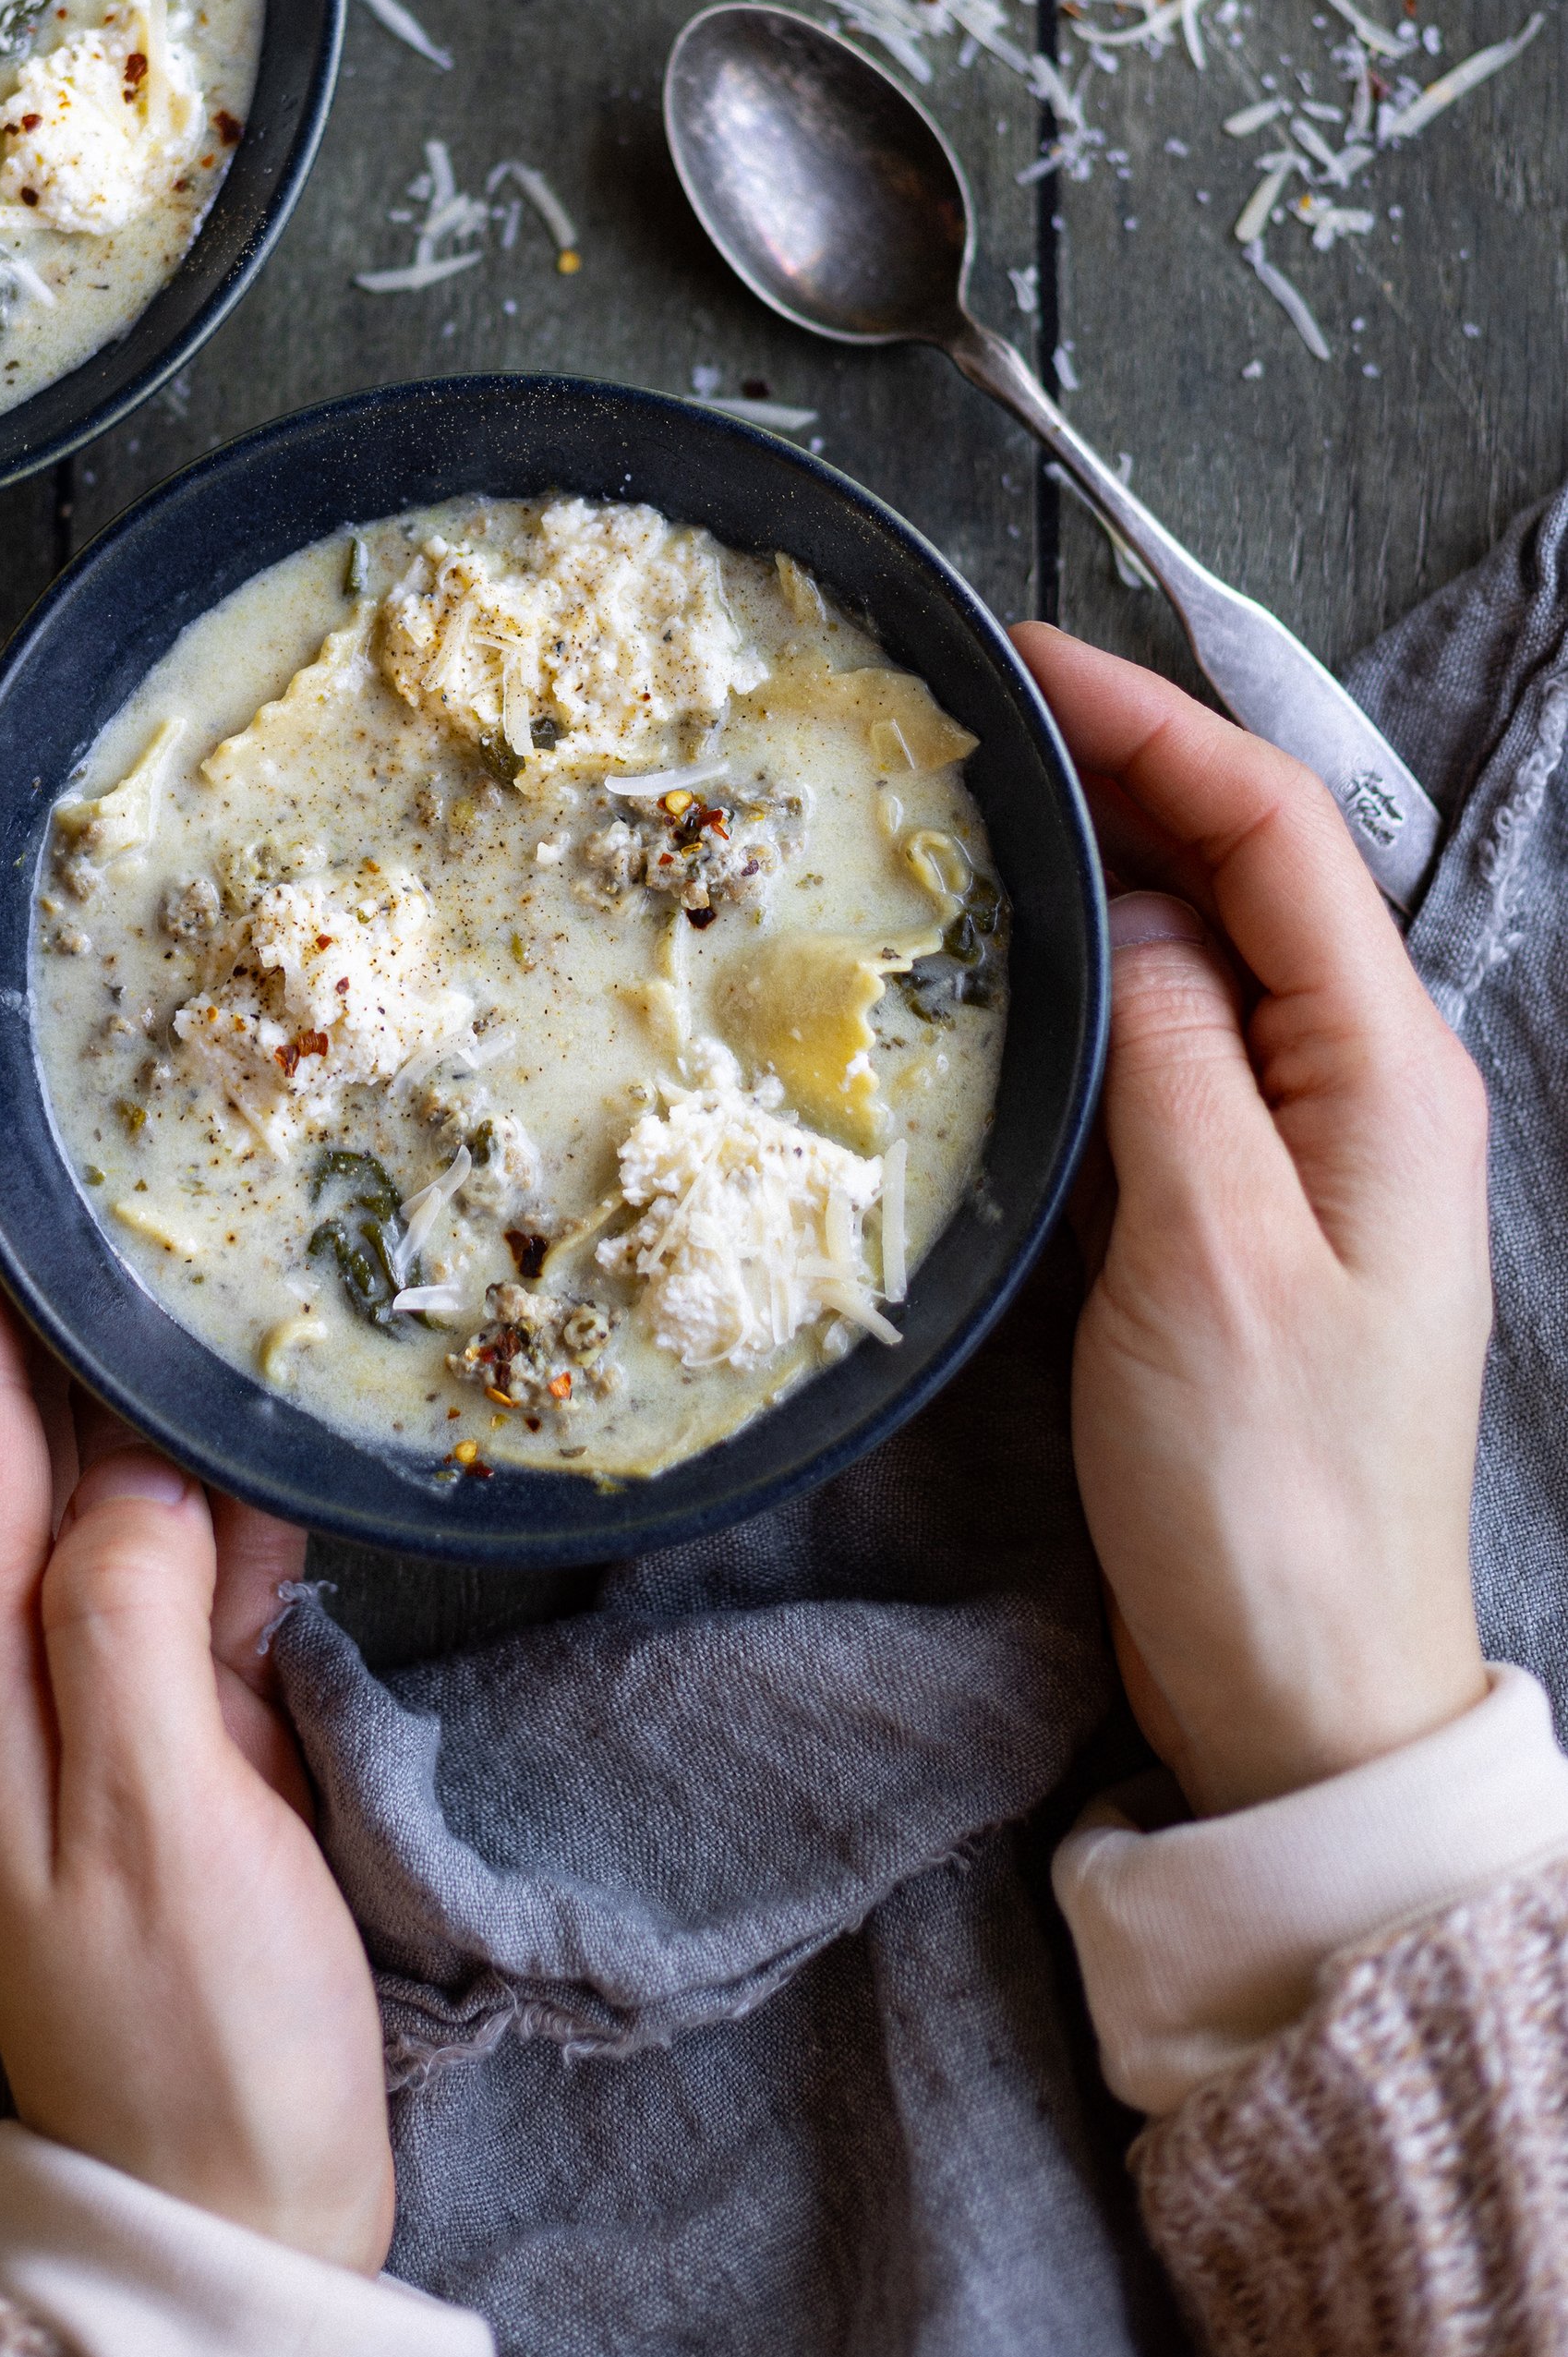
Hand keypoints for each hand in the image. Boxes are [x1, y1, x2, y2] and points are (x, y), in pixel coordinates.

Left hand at [0, 1132, 394, 2269]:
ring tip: (182, 1231)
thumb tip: (137, 1454)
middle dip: (37, 1279)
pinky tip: (267, 1421)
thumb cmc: (193, 2034)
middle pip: (19, 1426)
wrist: (240, 2200)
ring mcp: (95, 1687)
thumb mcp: (155, 1817)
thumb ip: (129, 1614)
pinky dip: (222, 1481)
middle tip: (82, 1134)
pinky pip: (186, 1557)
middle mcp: (15, 1658)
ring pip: (114, 1476)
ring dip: (141, 1364)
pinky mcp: (174, 1719)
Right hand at [1012, 625, 1492, 1817]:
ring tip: (970, 812)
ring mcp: (1305, 1153)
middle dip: (1122, 773)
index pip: (1276, 833)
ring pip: (1202, 952)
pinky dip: (1091, 981)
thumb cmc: (1268, 1495)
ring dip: (1101, 868)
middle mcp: (1363, 1090)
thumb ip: (1171, 1057)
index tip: (1023, 663)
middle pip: (1246, 872)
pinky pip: (1172, 1049)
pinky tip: (1008, 972)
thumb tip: (1123, 913)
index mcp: (1386, 1076)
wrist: (1301, 1693)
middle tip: (969, 720)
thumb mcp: (1208, 1255)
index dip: (1153, 725)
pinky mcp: (1243, 1214)